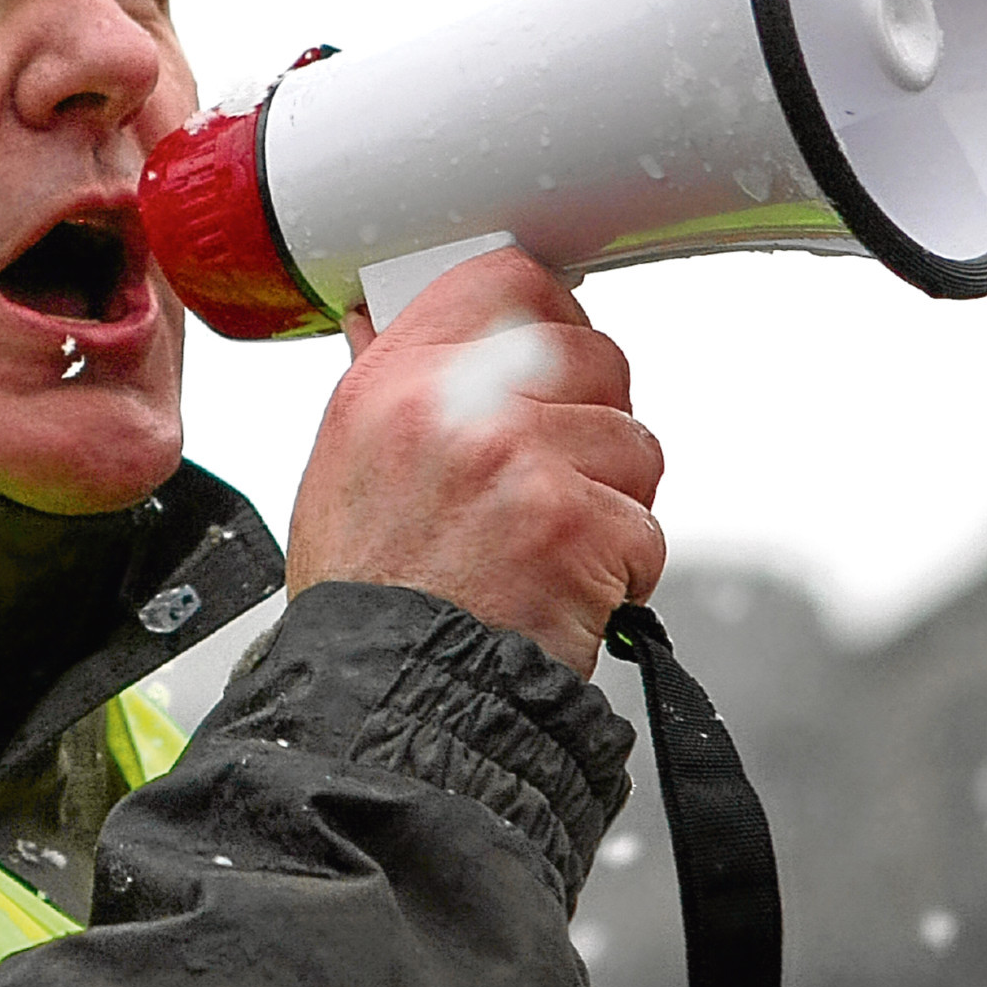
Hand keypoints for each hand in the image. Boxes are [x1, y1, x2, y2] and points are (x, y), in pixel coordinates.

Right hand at [287, 249, 665, 676]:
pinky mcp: (579, 525)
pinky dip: (621, 570)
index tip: (558, 343)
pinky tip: (564, 594)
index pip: (505, 282)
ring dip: (612, 501)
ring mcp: (524, 461)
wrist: (382, 704)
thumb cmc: (364, 603)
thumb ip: (384, 385)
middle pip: (591, 357)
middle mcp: (458, 408)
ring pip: (633, 443)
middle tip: (555, 480)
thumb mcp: (341, 469)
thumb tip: (387, 320)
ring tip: (549, 551)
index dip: (550, 311)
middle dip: (593, 419)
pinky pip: (645, 526)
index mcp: (395, 383)